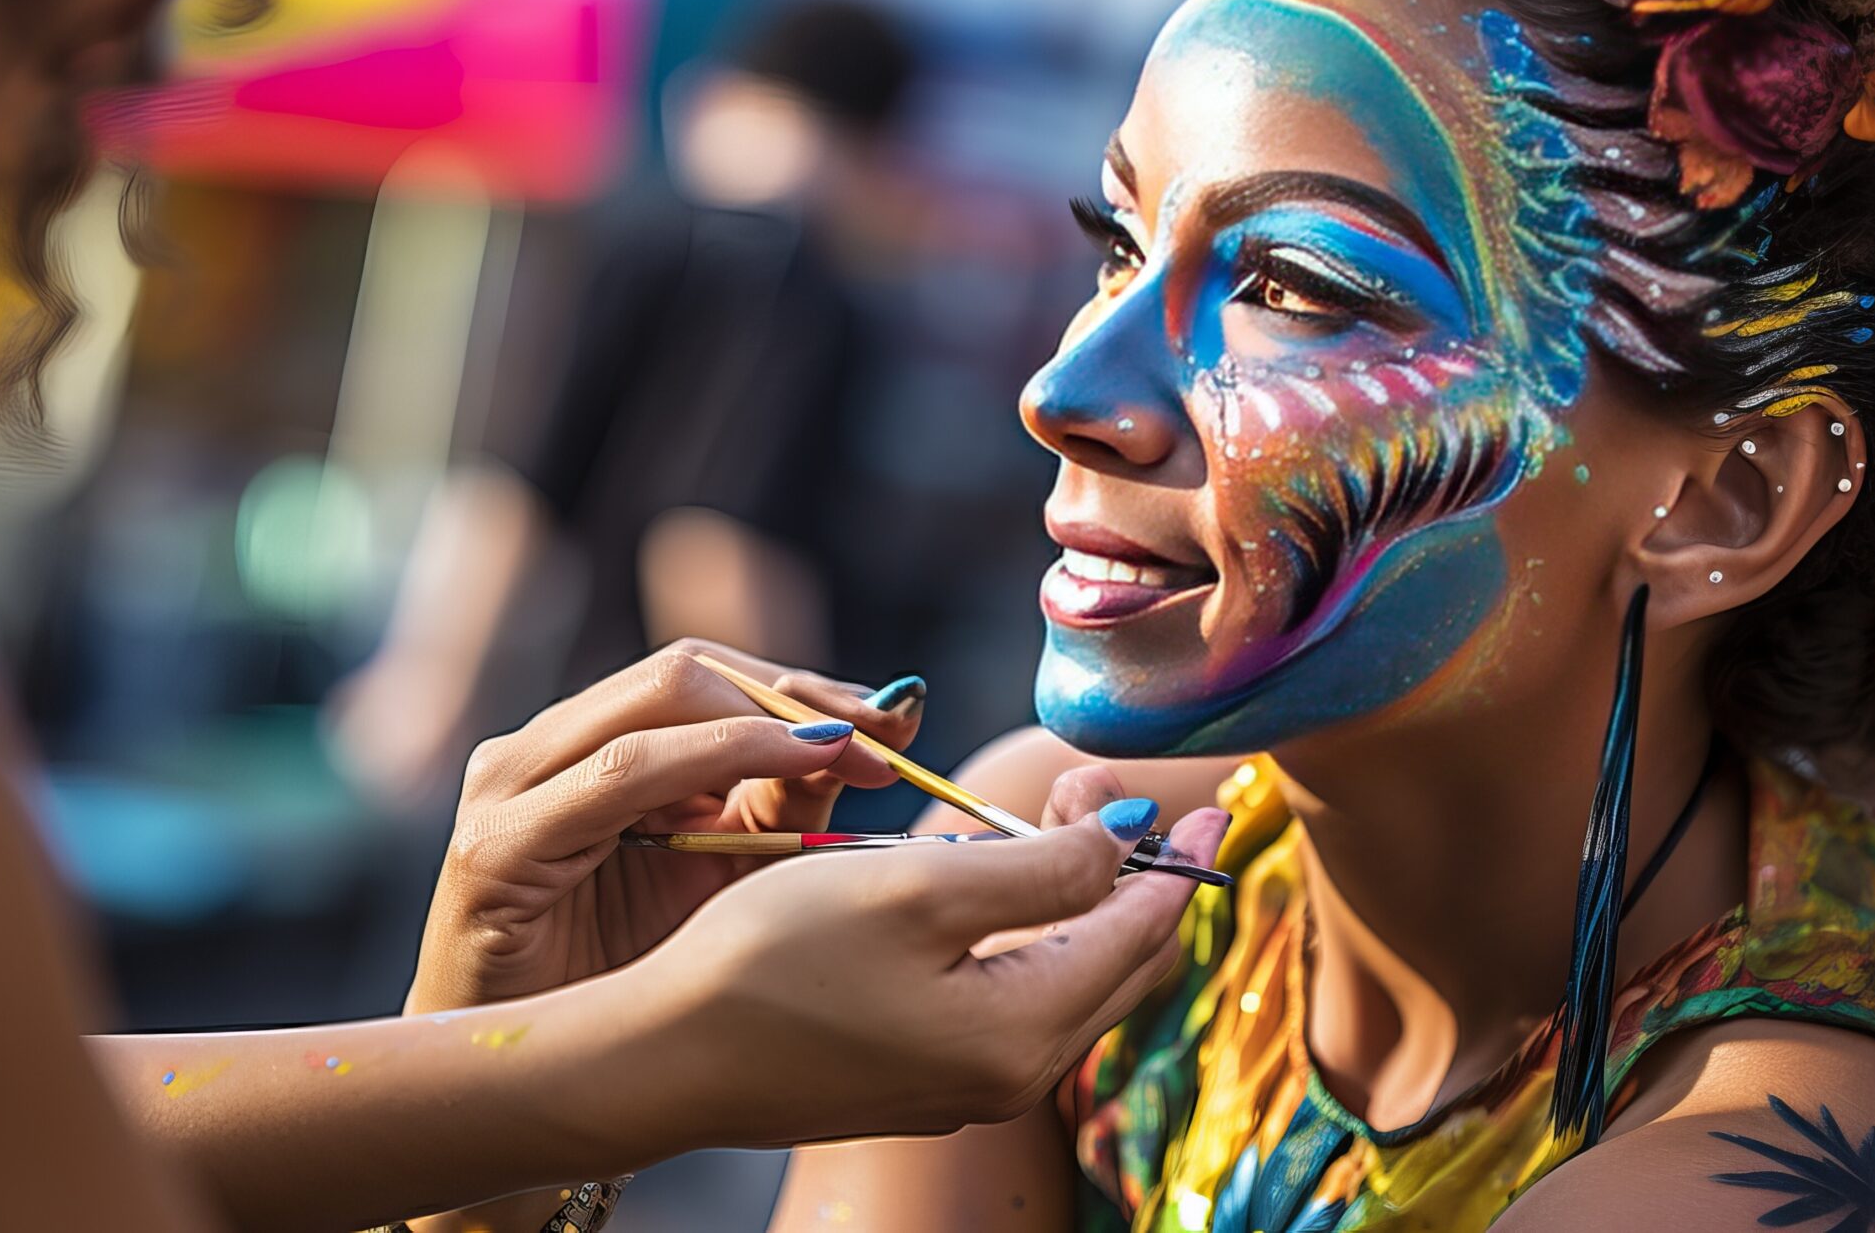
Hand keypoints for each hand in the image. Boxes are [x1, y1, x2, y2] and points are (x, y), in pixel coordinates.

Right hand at [408, 640, 906, 1010]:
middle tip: (888, 734)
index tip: (899, 717)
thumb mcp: (734, 885)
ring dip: (773, 719)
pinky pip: (622, 775)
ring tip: (854, 749)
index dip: (809, 687)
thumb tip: (875, 731)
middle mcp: (550, 749)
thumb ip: (789, 806)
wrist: (543, 1093)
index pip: (712, 677)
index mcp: (599, 748)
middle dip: (799, 695)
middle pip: (689, 670)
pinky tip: (795, 770)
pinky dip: (717, 757)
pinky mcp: (497, 846)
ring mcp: (513, 787)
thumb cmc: (639, 993)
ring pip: (660, 700)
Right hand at [638, 798, 1232, 1147]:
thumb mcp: (919, 889)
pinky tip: (986, 886)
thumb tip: (1128, 835)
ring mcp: (959, 1086)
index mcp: (1023, 1031)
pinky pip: (1006, 1000)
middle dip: (1129, 871)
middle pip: (1114, 965)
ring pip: (1060, 982)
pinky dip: (1022, 936)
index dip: (1178, 857)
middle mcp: (1007, 1075)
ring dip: (1073, 900)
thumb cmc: (775, 962)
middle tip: (1105, 787)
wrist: (660, 1058)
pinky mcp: (913, 1081)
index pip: (1140, 932)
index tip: (1215, 799)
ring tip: (1053, 821)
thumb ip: (1042, 868)